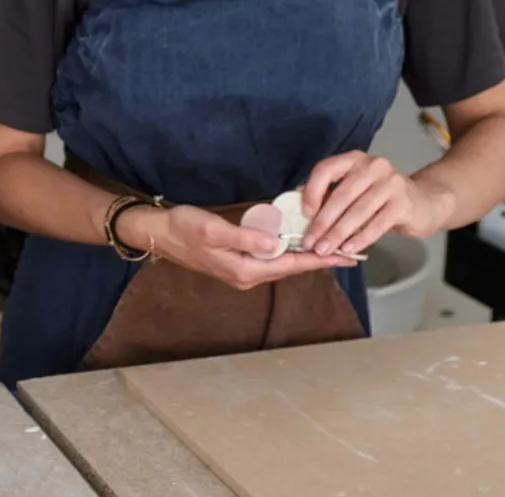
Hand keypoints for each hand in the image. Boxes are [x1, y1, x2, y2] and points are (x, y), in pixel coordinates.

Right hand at [124, 204, 347, 291]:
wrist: (157, 233)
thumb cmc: (183, 228)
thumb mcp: (214, 230)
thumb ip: (246, 237)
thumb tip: (276, 242)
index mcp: (245, 270)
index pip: (292, 264)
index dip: (321, 258)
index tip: (346, 256)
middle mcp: (247, 275)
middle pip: (291, 266)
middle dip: (318, 256)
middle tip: (347, 247)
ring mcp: (242, 270)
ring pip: (281, 262)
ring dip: (303, 253)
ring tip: (328, 243)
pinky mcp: (236, 261)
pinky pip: (269, 256)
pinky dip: (286, 248)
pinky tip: (294, 240)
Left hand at [301, 151, 453, 257]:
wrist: (424, 203)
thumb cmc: (381, 198)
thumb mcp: (355, 189)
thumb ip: (330, 192)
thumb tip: (297, 200)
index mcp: (355, 159)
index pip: (326, 169)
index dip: (312, 191)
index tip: (304, 214)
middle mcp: (373, 166)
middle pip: (340, 195)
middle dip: (322, 222)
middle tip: (309, 242)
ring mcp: (391, 183)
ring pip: (357, 212)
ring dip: (337, 234)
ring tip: (325, 249)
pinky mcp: (403, 204)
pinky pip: (376, 224)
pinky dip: (360, 238)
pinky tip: (348, 249)